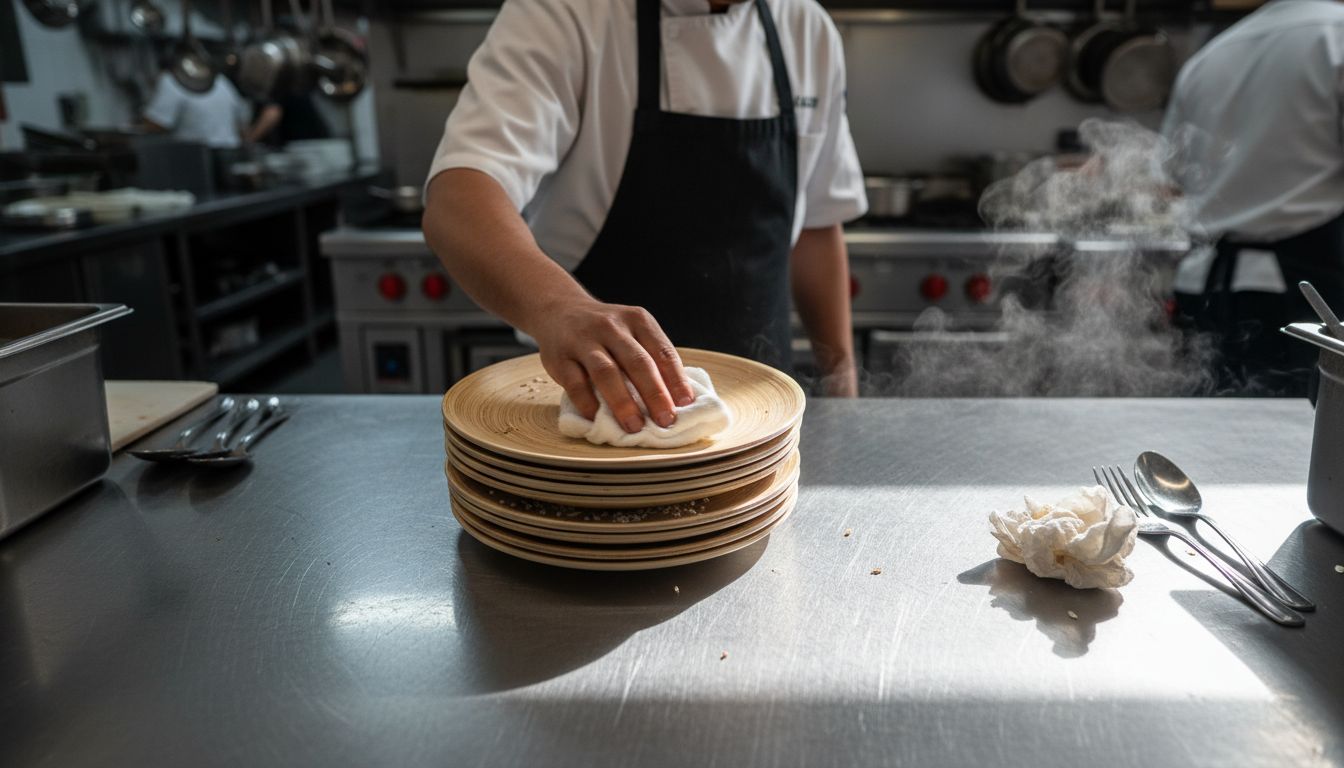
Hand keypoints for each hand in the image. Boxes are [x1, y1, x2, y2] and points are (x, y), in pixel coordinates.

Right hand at [529, 298, 695, 432]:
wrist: (558, 310)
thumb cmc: (606, 332)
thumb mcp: (632, 332)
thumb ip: (651, 359)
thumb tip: (677, 401)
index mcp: (638, 321)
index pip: (663, 352)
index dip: (677, 380)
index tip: (687, 406)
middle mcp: (612, 327)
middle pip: (638, 362)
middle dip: (655, 395)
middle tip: (666, 421)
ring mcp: (584, 340)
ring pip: (607, 372)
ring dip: (623, 402)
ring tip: (635, 427)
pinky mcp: (560, 357)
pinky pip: (575, 383)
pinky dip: (588, 403)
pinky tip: (598, 418)